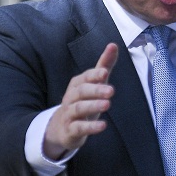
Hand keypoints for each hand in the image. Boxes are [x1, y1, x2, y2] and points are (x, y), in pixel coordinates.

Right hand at [43, 43, 118, 159]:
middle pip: (81, 92)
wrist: (61, 128)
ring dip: (93, 106)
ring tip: (107, 105)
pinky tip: (103, 126)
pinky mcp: (71, 130)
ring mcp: (69, 114)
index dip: (94, 75)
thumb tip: (113, 45)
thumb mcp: (93, 84)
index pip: (84, 77)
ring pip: (79, 108)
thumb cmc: (82, 102)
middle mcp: (71, 97)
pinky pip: (79, 128)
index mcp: (77, 85)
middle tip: (111, 90)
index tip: (104, 72)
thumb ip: (103, 66)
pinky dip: (90, 127)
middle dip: (96, 90)